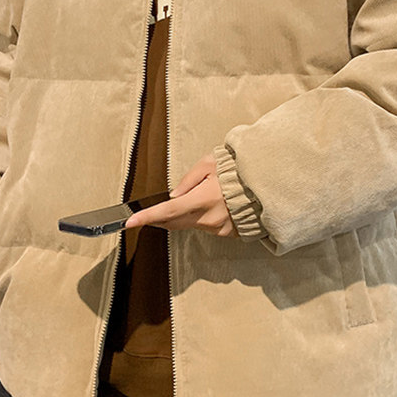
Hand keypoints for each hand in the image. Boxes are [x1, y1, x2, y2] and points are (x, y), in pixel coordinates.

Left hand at [124, 153, 239, 237]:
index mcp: (203, 198)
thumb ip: (188, 180)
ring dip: (186, 214)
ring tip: (200, 196)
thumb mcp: (210, 163)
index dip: (147, 217)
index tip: (131, 222)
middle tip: (151, 212)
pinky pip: (206, 226)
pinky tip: (212, 205)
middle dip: (160, 218)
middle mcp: (209, 217)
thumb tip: (174, 194)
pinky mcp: (227, 233)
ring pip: (191, 224)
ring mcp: (219, 228)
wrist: (266, 184)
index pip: (167, 210)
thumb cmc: (238, 170)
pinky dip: (202, 217)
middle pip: (174, 222)